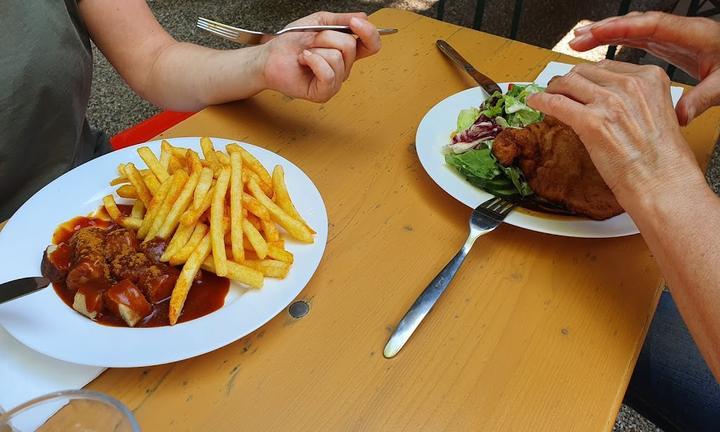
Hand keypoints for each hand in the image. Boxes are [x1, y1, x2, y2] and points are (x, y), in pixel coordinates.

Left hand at [259, 11, 380, 102]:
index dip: (368, 33)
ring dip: (315, 50)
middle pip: (350, 46)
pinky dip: (313, 61)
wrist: (270, 56)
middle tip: (311, 41)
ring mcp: (335, 82)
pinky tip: (304, 60)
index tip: (355, 22)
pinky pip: (328, 74)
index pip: (371, 45)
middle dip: (326, 37)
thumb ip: (341, 20)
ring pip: (337, 58)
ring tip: (305, 54)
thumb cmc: (291, 42)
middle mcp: (344, 68)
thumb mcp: (318, 22)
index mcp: (345, 52)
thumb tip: (363, 16)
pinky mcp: (323, 93)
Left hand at [526, 60, 706, 210]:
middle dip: (569, 80)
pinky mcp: (591, 122)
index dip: (588, 75)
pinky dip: (541, 101)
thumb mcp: (657, 113)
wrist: (662, 182)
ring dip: (553, 88)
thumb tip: (608, 97)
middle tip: (558, 89)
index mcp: (650, 78)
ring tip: (546, 95)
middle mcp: (630, 84)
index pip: (607, 65)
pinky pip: (556, 103)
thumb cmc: (662, 158)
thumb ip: (635, 99)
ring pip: (568, 83)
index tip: (579, 83)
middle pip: (585, 71)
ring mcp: (609, 102)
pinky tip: (535, 102)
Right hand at [570, 12, 719, 124]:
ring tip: (579, 41)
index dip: (622, 28)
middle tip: (578, 38)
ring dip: (604, 34)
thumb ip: (701, 99)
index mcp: (693, 35)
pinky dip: (615, 42)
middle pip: (635, 23)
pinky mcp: (667, 45)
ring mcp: (671, 37)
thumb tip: (682, 115)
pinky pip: (636, 39)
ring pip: (632, 29)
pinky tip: (598, 48)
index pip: (651, 26)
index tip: (597, 33)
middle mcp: (679, 32)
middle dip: (604, 29)